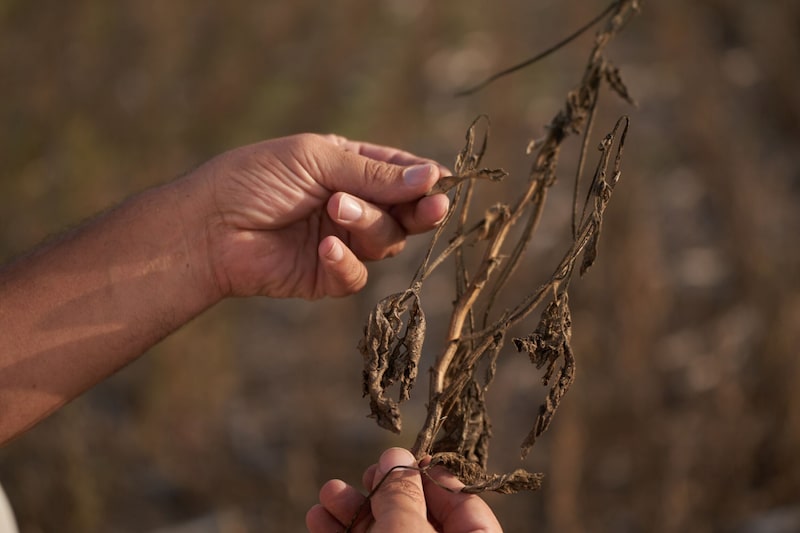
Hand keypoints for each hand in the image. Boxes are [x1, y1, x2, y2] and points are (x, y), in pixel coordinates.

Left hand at [195, 134, 449, 298]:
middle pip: (405, 213)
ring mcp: (342, 241)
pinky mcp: (327, 275)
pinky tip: (324, 248)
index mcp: (349, 168)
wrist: (208, 227)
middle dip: (419, 209)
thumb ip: (374, 174)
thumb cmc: (255, 179)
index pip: (401, 174)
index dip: (424, 180)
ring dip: (368, 224)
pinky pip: (356, 275)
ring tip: (336, 208)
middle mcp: (351, 205)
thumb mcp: (317, 160)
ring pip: (385, 242)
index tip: (441, 182)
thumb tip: (432, 178)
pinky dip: (345, 261)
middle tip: (431, 207)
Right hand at [306, 447, 502, 531]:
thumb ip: (402, 495)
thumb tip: (396, 456)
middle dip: (381, 492)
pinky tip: (320, 520)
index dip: (427, 475)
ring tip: (327, 495)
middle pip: (417, 516)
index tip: (398, 457)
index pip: (463, 501)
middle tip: (363, 474)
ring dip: (353, 512)